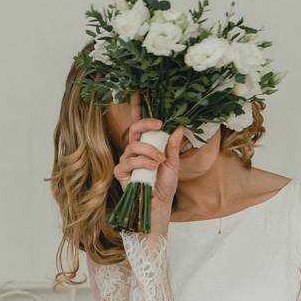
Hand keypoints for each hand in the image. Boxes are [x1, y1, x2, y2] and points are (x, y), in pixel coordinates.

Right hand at [113, 94, 186, 233]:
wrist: (158, 206)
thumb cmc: (165, 186)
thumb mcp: (173, 164)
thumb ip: (174, 147)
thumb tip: (179, 127)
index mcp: (146, 145)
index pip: (139, 124)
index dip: (137, 109)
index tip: (138, 94)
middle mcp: (134, 150)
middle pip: (134, 129)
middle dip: (145, 123)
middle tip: (159, 125)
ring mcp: (126, 161)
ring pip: (133, 145)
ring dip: (150, 151)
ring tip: (160, 161)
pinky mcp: (121, 172)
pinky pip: (129, 161)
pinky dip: (143, 163)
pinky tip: (153, 168)